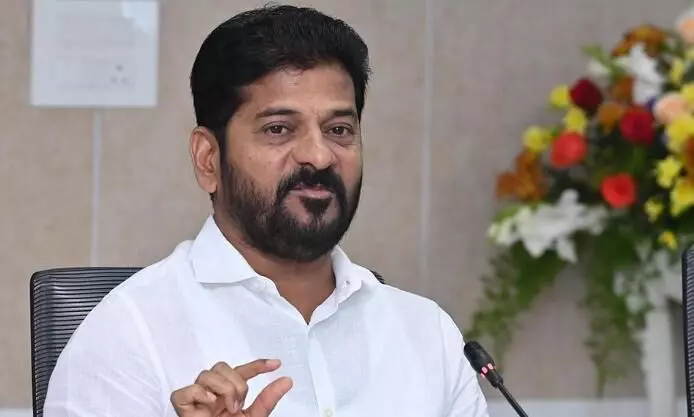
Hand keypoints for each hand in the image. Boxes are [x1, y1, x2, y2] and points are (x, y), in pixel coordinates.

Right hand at [171, 359, 292, 416]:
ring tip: (228, 408)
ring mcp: (197, 399)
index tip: (276, 364)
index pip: (240, 372)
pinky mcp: (182, 406)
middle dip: (236, 382)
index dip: (257, 365)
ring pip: (206, 374)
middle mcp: (212, 394)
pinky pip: (184, 391)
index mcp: (228, 396)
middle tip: (240, 404)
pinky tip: (210, 405)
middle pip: (221, 367)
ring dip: (223, 389)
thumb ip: (268, 399)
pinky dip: (200, 394)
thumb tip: (287, 381)